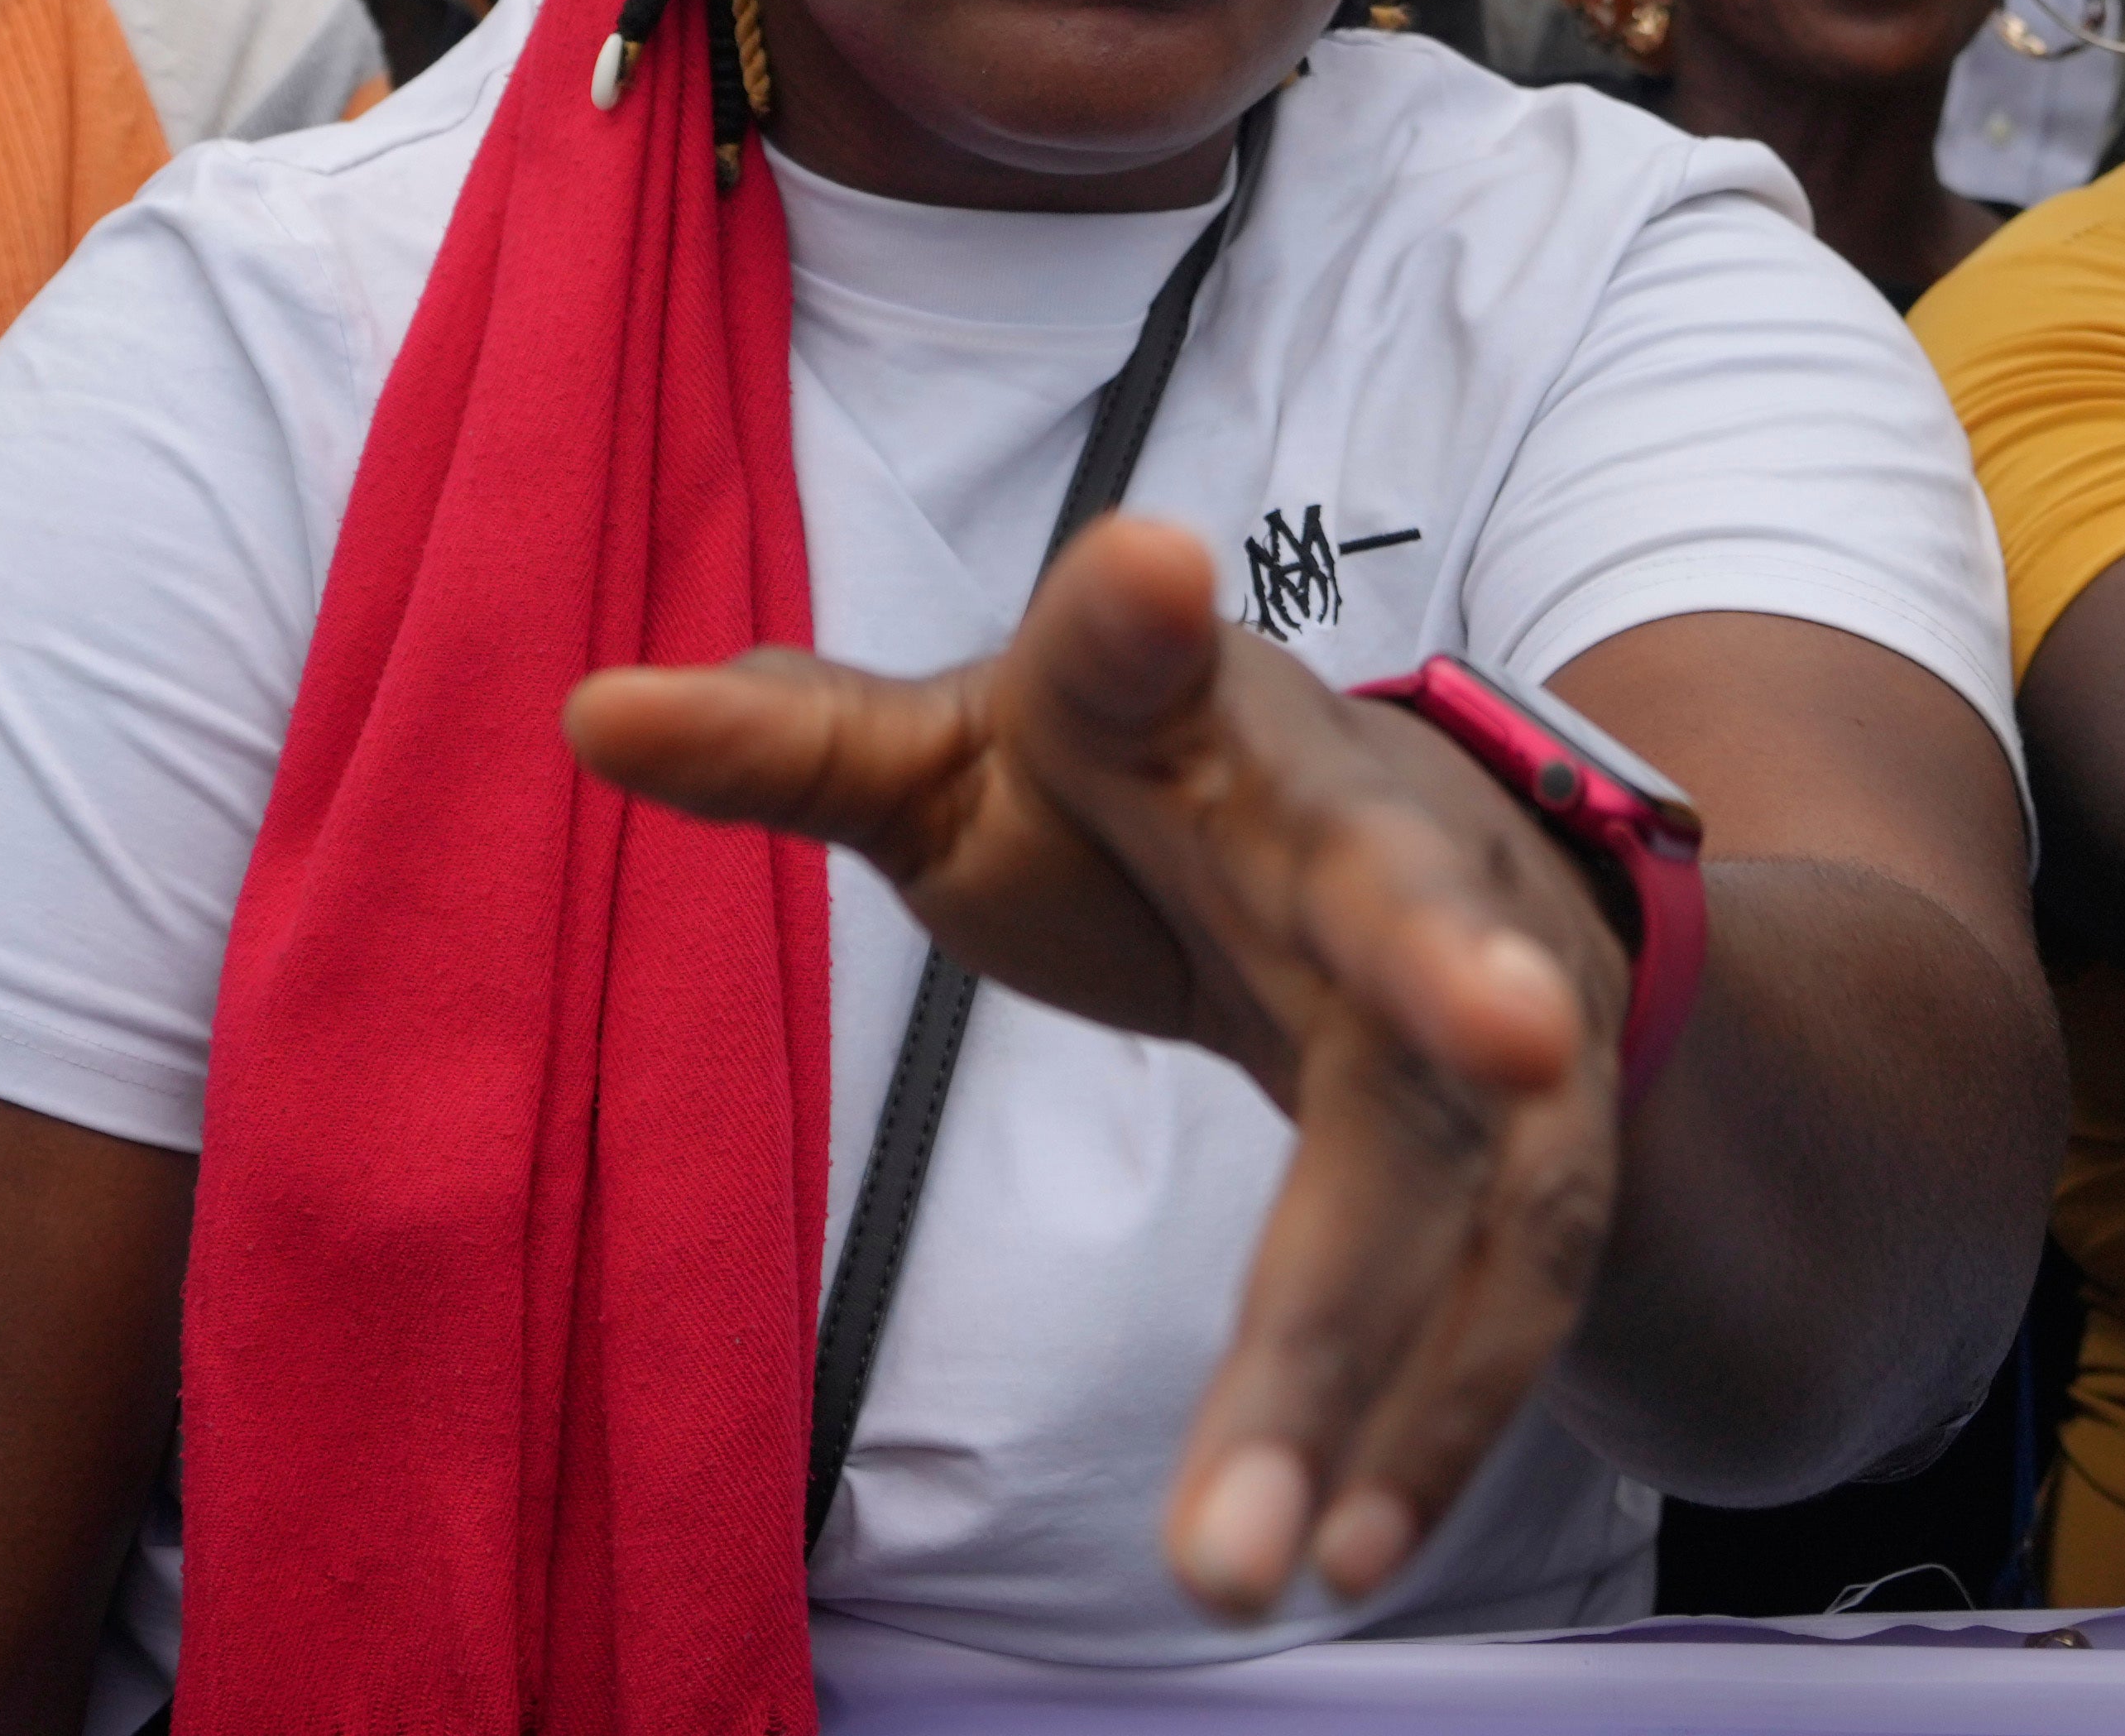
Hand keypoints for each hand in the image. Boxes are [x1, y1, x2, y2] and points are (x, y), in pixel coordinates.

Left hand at [568, 514, 1624, 1614]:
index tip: (1148, 566)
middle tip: (1507, 1032)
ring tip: (1257, 1555)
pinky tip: (1335, 1558)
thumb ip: (799, 743)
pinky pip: (1506, 1291)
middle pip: (1399, 909)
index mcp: (1184, 711)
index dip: (1138, 613)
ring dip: (1369, 1353)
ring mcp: (1485, 994)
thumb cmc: (1143, 799)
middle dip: (1457, 970)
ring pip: (1453, 1164)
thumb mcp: (967, 754)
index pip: (1141, 648)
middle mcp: (1362, 832)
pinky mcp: (1535, 1141)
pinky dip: (1429, 1429)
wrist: (1423, 856)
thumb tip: (588, 715)